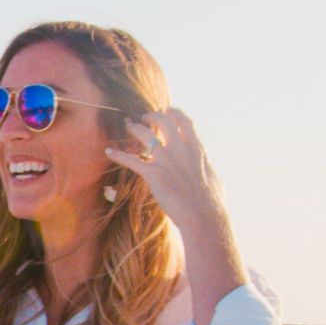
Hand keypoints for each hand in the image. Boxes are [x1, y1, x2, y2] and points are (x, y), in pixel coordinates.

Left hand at [104, 108, 227, 234]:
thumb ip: (208, 170)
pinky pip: (131, 160)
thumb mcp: (216, 180)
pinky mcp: (153, 174)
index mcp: (197, 149)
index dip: (175, 113)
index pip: (185, 123)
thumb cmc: (212, 203)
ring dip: (135, 128)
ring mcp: (166, 160)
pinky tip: (109, 151)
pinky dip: (119, 154)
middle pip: (164, 121)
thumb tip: (210, 171)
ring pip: (146, 134)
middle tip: (144, 117)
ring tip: (128, 125)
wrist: (203, 215)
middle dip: (153, 116)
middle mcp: (180, 149)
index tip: (168, 108)